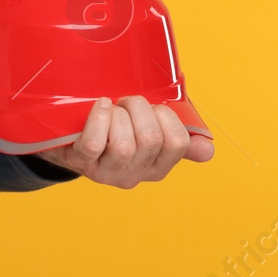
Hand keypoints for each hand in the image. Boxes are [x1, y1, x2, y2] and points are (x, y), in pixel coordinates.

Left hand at [35, 95, 213, 188]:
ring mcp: (107, 171)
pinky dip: (99, 119)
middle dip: (139, 109)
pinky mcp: (82, 162)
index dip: (166, 117)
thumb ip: (178, 140)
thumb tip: (208, 150)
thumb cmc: (113, 130)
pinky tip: (101, 106)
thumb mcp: (147, 133)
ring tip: (111, 109)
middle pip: (151, 140)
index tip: (152, 109)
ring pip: (124, 145)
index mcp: (156, 166)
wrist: (69, 139)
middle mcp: (134, 174)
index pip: (178, 143)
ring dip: (119, 115)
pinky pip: (95, 143)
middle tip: (126, 103)